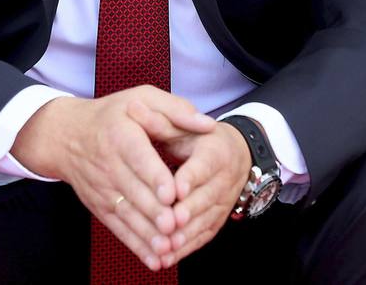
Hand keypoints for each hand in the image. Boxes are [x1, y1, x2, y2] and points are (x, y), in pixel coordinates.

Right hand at [10, 87, 215, 270]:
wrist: (66, 136)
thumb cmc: (113, 114)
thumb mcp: (142, 98)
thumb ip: (176, 110)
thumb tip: (208, 125)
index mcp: (121, 134)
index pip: (138, 157)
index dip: (154, 175)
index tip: (171, 192)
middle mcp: (109, 164)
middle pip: (133, 191)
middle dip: (154, 211)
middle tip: (174, 226)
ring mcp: (103, 189)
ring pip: (127, 214)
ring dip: (147, 234)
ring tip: (168, 249)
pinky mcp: (100, 206)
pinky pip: (119, 228)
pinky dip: (136, 245)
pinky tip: (154, 260)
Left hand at [131, 106, 250, 266]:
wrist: (231, 154)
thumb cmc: (195, 136)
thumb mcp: (180, 123)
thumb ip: (159, 119)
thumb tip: (134, 107)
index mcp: (215, 150)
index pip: (204, 164)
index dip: (190, 177)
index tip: (175, 189)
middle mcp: (224, 178)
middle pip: (206, 197)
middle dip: (188, 212)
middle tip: (170, 222)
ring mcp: (222, 201)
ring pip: (205, 221)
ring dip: (185, 235)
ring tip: (165, 245)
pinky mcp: (217, 220)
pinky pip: (203, 237)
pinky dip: (186, 248)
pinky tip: (167, 257)